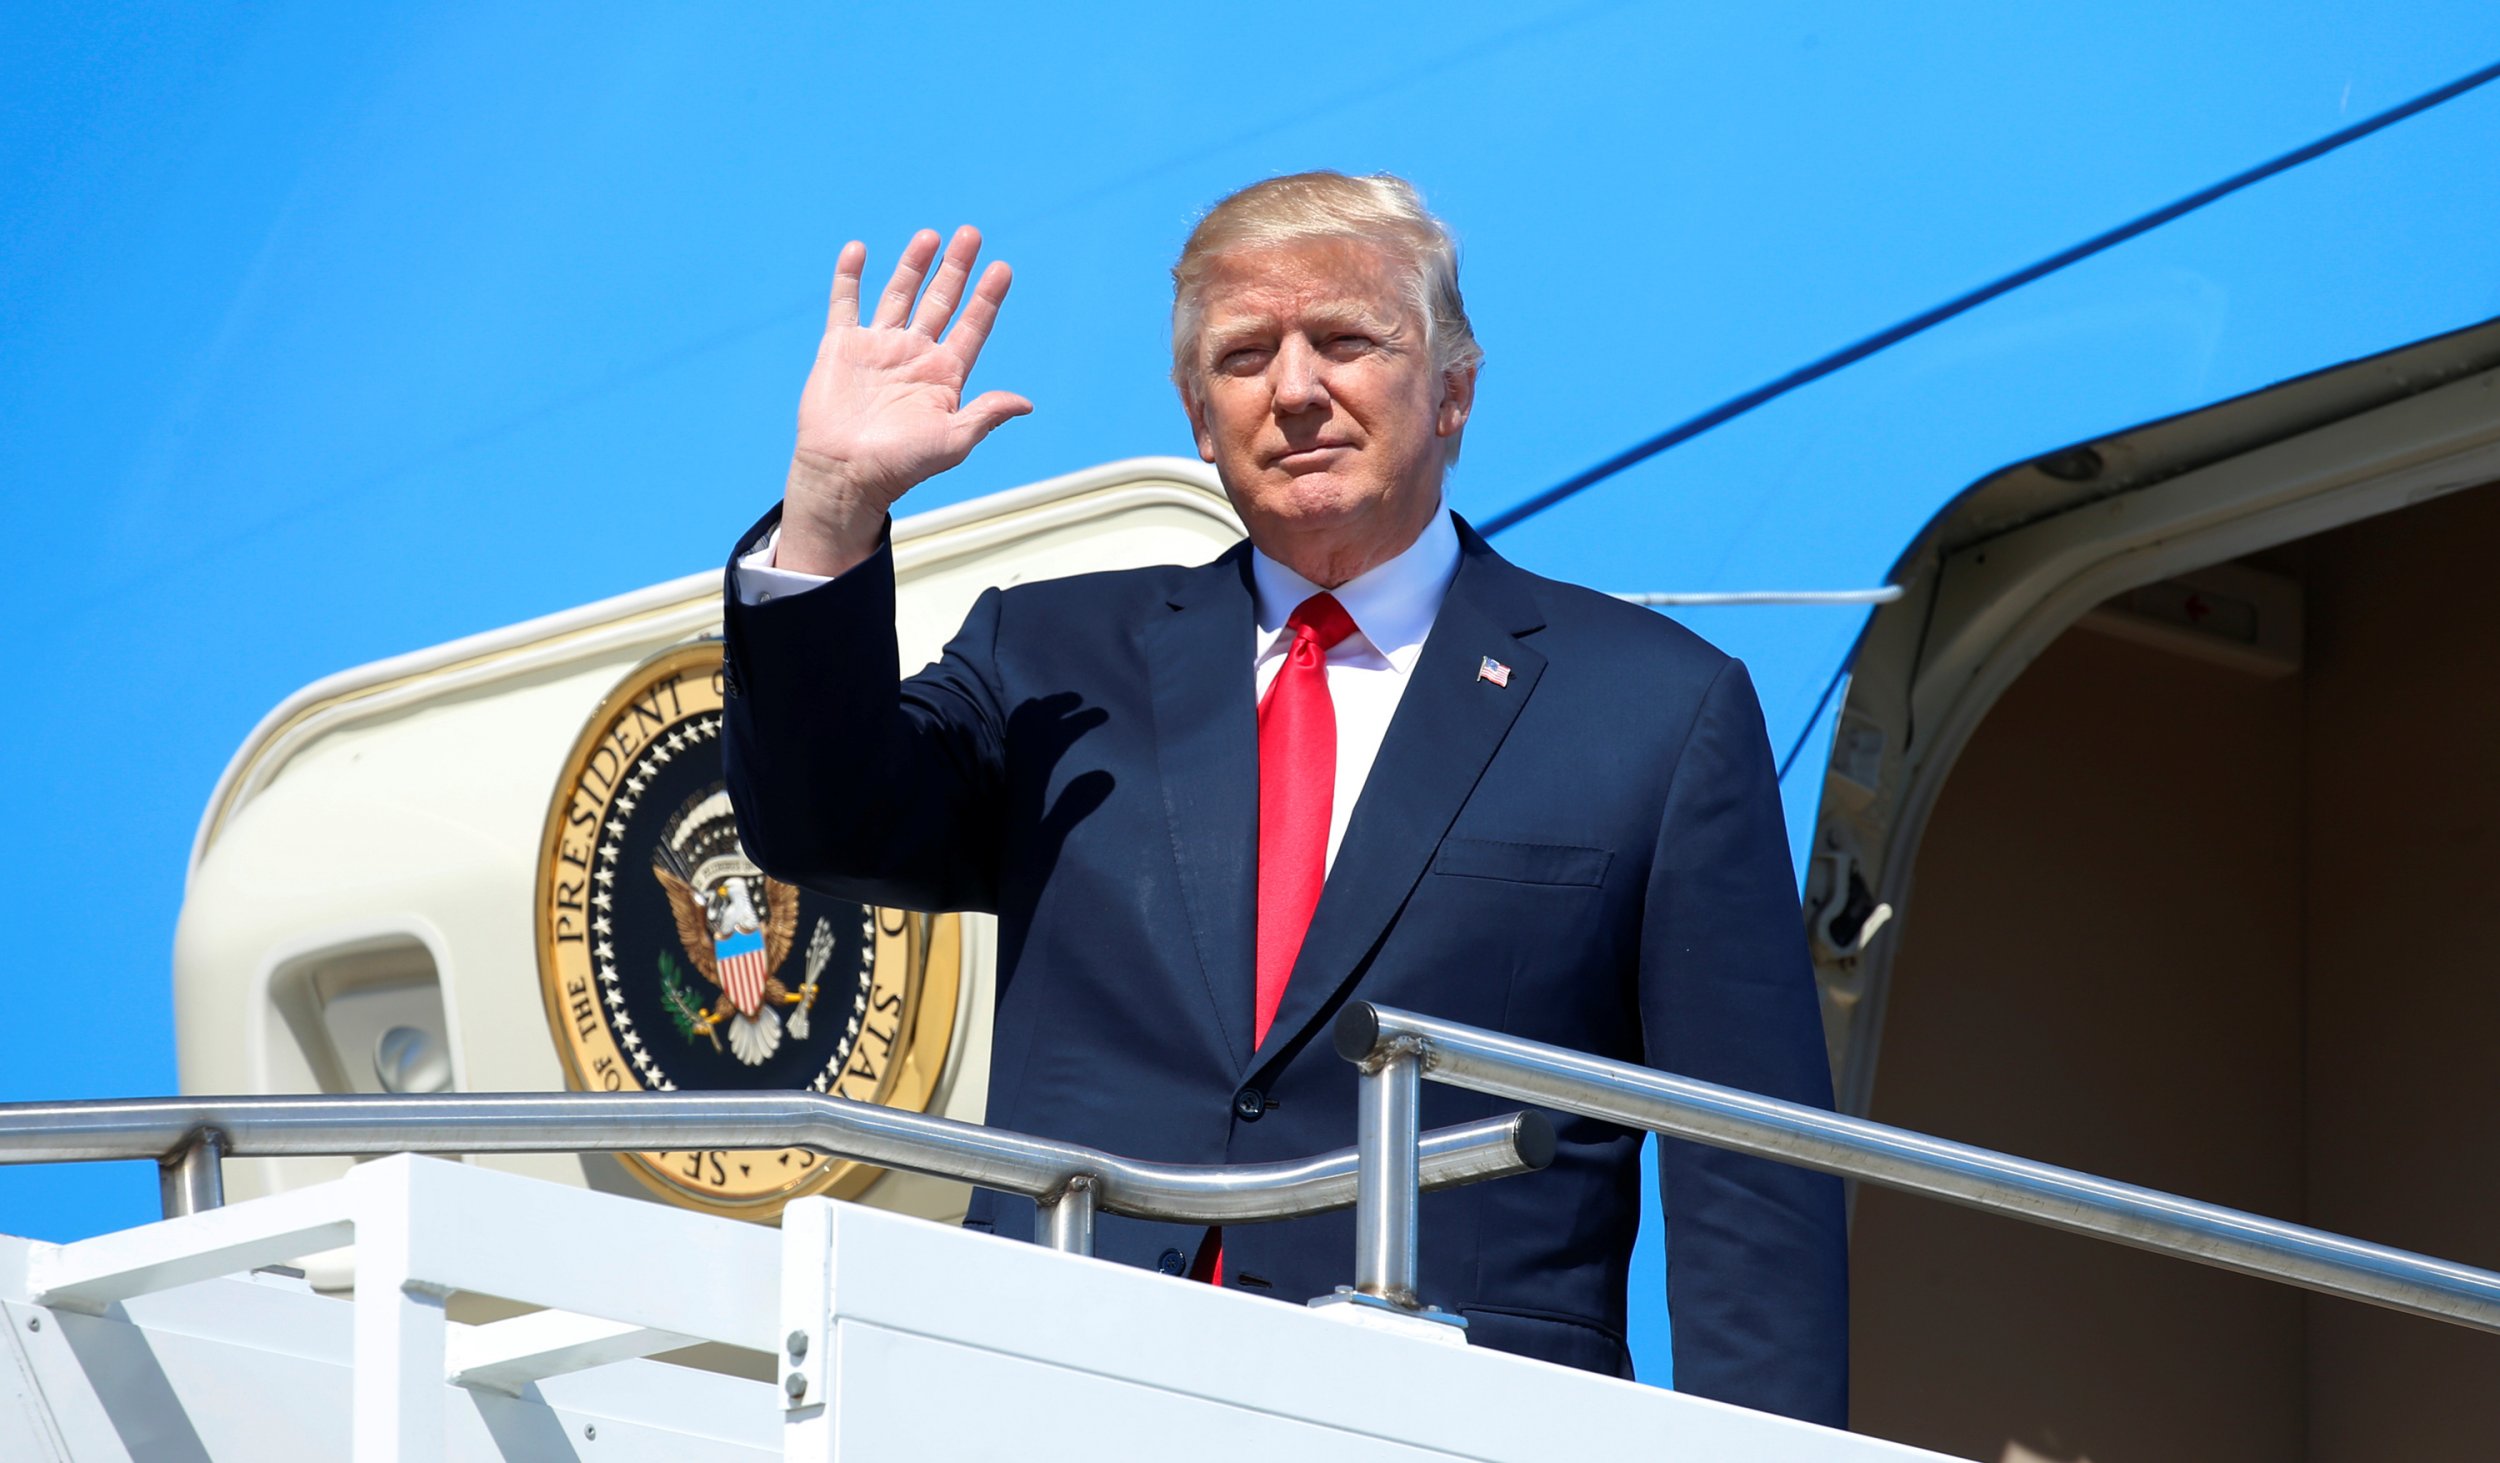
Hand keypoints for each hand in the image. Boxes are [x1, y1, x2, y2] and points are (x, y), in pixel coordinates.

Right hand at [778, 227, 1030, 575]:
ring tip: (931, 235)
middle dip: (956, 269)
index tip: (1002, 268)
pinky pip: (846, 304)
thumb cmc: (900, 466)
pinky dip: (850, 277)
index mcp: (945, 375)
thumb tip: (1025, 403)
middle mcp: (914, 356)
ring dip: (914, 264)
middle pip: (941, 302)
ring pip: (900, 295)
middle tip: (971, 234)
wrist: (844, 475)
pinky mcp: (841, 347)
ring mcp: (878, 348)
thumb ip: (985, 415)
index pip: (972, 326)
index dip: (987, 298)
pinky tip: (858, 250)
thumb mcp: (952, 442)